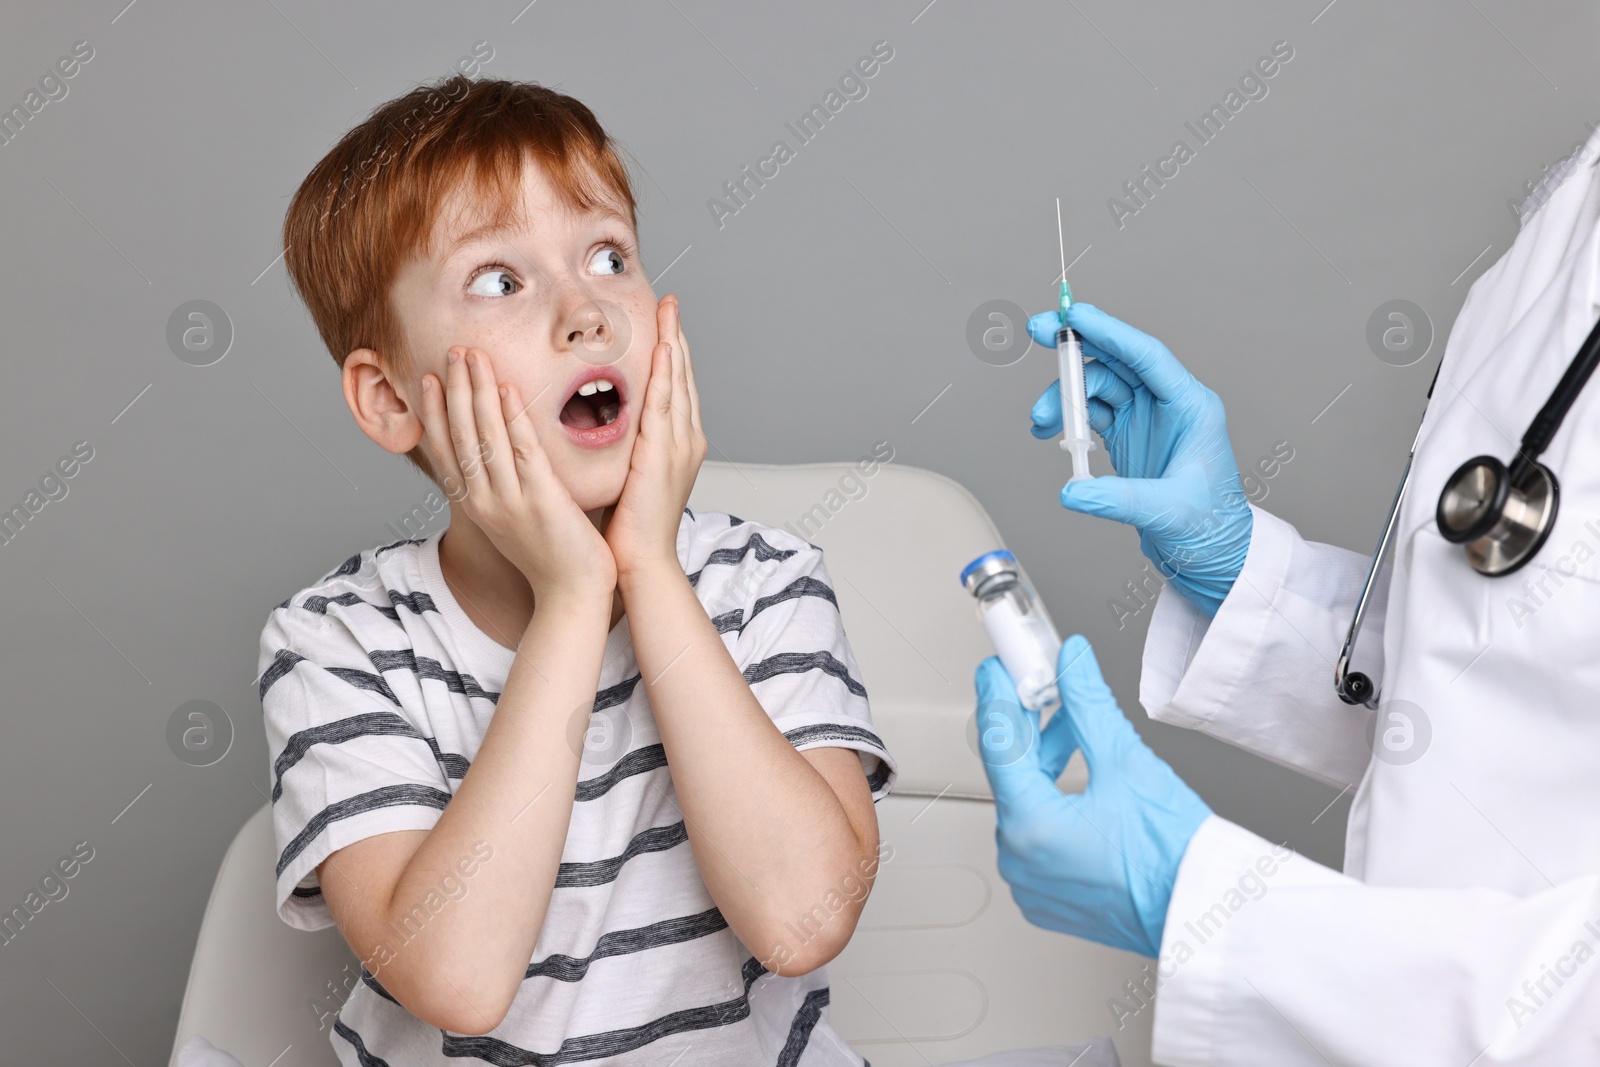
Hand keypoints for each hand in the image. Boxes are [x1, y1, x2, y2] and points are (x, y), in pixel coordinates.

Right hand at [418, 345, 615, 603]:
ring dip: (478, 392)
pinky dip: (512, 419)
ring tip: (472, 356)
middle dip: (455, 390)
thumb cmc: (550, 555)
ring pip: (486, 437)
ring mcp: (511, 500)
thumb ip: (504, 486)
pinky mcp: (541, 500)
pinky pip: (523, 452)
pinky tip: (507, 390)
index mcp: (476, 505)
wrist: (573, 594)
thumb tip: (500, 453)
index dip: (435, 413)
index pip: (445, 451)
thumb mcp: (513, 519)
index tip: (429, 379)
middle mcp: (485, 501)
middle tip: (453, 351)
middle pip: (461, 435)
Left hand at [606, 295, 706, 580]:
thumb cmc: (631, 529)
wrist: (643, 564)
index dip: (672, 354)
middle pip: (682, 378)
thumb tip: (605, 428)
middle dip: (678, 338)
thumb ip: (626, 449)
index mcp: (678, 446)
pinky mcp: (663, 456)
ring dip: (674, 344)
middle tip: (672, 303)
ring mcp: (679, 448)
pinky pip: (664, 405)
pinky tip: (663, 348)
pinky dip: (665, 374)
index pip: (675, 389)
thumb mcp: (630, 478)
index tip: (665, 324)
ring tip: (669, 311)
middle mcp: (685, 441)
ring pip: (678, 384)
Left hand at [974, 635, 1210, 957]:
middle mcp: (1020, 859)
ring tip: (1071, 728)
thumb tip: (1072, 664)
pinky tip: (1074, 776)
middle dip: (1029, 728)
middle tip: (1040, 688)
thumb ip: (1088, 705)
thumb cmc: (1174, 856)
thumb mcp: (1126, 762)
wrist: (1204, 912)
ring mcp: (1032, 883)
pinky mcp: (1049, 896)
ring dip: (1044, 763)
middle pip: (1012, 775)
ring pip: (1025, 804)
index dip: (996, 698)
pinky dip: (1050, 802)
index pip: (998, 745)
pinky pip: (1036, 837)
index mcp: (1030, 826)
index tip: (996, 671)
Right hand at [1026, 302, 1251, 615]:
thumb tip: (1073, 491)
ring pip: (1097, 386)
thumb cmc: (1210, 528)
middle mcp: (1167, 404)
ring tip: (1041, 422)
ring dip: (1064, 396)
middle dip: (1075, 348)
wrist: (1211, 553)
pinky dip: (1067, 418)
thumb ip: (1119, 500)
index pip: (1145, 355)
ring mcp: (1147, 418)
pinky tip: (1051, 433)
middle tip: (1038, 331)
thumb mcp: (1168, 512)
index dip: (1109, 330)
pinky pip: (1091, 412)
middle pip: (1116, 361)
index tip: (1073, 314)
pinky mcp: (1129, 436)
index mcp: (1190, 406)